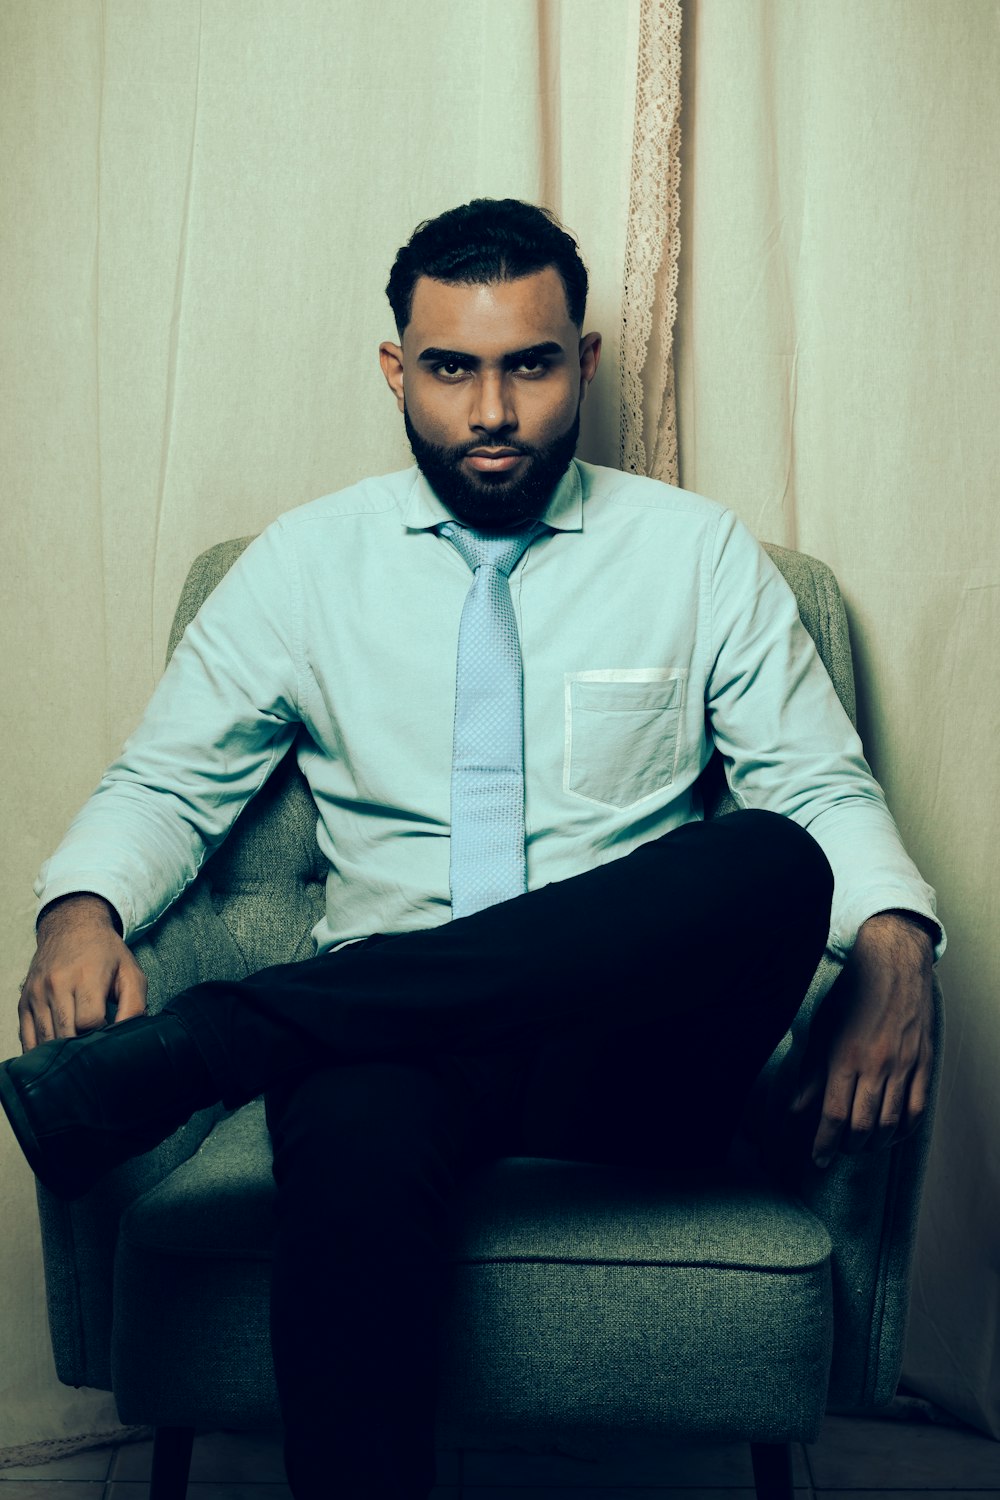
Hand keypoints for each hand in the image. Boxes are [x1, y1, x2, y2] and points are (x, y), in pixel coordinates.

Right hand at [17, 894, 147, 1051]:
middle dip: (81, 1046)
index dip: (101, 1034)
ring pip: (45, 1040)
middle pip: (66, 1034)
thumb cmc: (105, 953)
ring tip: (78, 1048)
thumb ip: (135, 1005)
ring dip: (62, 1050)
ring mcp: (36, 994)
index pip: (89, 1021)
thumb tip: (128, 1036)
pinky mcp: (23, 1002)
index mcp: (85, 976)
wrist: (71, 927)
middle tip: (94, 1045)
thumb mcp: (130, 972)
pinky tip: (56, 1049)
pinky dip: (40, 1049)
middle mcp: (56, 984)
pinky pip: (27, 1037)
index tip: (107, 1031)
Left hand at [790, 911, 934, 1166]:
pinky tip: (893, 1134)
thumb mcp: (819, 1027)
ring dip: (875, 1142)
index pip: (833, 1116)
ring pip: (891, 1123)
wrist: (891, 958)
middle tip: (837, 1151)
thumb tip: (795, 1109)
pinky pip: (918, 1108)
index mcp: (845, 1056)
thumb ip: (809, 1072)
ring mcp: (904, 1066)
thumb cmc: (850, 989)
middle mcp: (876, 1065)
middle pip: (863, 1126)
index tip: (817, 1159)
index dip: (823, 1144)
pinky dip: (905, 1129)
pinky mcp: (924, 1062)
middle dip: (847, 1147)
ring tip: (862, 1145)